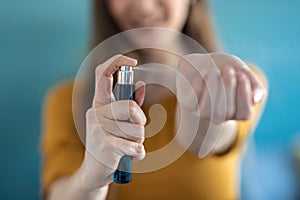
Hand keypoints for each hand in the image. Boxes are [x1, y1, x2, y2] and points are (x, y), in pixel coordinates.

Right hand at [80, 55, 146, 191]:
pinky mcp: (105, 146)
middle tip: (137, 132)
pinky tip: (129, 157)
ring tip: (128, 146)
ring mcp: (98, 129)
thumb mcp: (119, 123)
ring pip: (137, 130)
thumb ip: (129, 104)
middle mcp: (96, 112)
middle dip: (141, 121)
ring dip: (139, 141)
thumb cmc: (110, 143)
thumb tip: (141, 84)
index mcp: (99, 104)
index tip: (132, 61)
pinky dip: (138, 154)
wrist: (94, 171)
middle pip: (131, 107)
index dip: (116, 61)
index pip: (102, 74)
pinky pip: (135, 147)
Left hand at [176, 52, 265, 121]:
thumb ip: (254, 84)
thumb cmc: (224, 68)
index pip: (245, 113)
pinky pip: (193, 101)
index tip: (241, 74)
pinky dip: (199, 85)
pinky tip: (203, 73)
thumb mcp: (241, 70)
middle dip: (228, 87)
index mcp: (237, 111)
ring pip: (208, 111)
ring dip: (213, 88)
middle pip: (227, 111)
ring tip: (215, 71)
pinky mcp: (188, 104)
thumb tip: (257, 99)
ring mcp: (202, 112)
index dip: (244, 94)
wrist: (200, 61)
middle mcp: (220, 116)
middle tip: (228, 69)